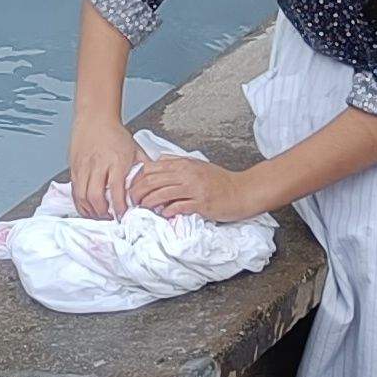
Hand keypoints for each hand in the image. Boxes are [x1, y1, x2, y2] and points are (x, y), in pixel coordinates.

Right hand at [66, 110, 148, 216]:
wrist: (95, 118)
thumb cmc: (116, 134)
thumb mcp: (135, 150)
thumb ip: (143, 168)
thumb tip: (152, 185)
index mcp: (116, 162)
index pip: (117, 191)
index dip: (119, 207)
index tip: (123, 215)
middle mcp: (98, 165)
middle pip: (96, 197)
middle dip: (103, 213)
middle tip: (110, 218)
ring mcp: (83, 167)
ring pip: (82, 196)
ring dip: (90, 210)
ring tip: (99, 215)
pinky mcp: (74, 168)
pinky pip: (74, 190)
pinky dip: (80, 202)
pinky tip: (87, 207)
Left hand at [130, 150, 255, 221]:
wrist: (243, 191)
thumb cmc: (220, 180)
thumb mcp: (197, 165)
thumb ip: (177, 162)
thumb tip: (157, 162)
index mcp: (184, 164)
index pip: (151, 168)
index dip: (138, 179)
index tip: (133, 188)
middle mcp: (187, 174)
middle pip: (152, 181)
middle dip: (137, 192)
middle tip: (132, 201)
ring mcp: (194, 189)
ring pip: (161, 194)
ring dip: (149, 203)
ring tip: (143, 208)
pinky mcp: (201, 204)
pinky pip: (178, 207)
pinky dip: (167, 212)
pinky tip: (163, 214)